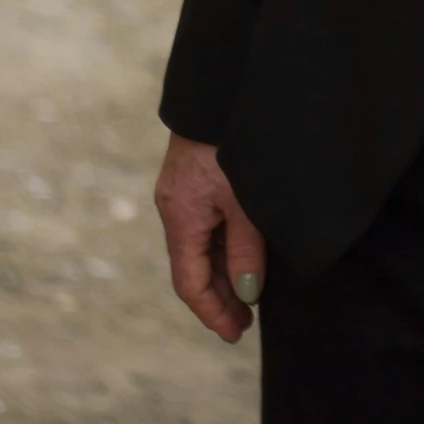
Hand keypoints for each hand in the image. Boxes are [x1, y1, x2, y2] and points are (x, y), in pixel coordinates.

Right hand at [153, 133, 266, 343]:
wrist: (221, 90)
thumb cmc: (236, 144)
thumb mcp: (247, 202)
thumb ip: (247, 249)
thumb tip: (247, 293)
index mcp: (182, 217)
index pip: (190, 281)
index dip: (212, 312)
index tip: (234, 334)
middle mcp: (175, 207)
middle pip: (193, 266)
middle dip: (219, 298)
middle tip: (245, 323)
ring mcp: (182, 191)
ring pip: (200, 245)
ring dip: (222, 272)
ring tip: (249, 296)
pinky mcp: (194, 177)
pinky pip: (204, 224)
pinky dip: (222, 246)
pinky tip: (242, 255)